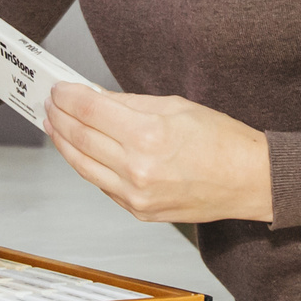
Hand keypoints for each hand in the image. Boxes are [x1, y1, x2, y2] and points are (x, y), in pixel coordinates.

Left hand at [45, 86, 273, 224]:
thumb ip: (129, 104)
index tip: (59, 89)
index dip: (68, 97)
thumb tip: (96, 99)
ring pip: (84, 166)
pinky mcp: (139, 211)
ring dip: (64, 144)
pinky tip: (80, 152)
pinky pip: (103, 185)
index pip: (91, 111)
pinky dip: (87, 165)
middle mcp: (138, 168)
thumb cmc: (223, 142)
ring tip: (55, 126)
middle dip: (60, 117)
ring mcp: (137, 195)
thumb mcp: (175, 106)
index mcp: (149, 135)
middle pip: (81, 138)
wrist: (249, 181)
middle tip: (51, 104)